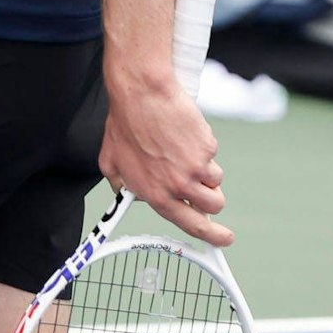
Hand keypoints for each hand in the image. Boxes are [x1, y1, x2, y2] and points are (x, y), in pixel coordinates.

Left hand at [100, 77, 232, 245]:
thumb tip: (127, 193)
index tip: (222, 239)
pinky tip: (183, 134)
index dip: (211, 236)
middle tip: (200, 184)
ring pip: (216, 182)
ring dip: (205, 171)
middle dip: (211, 200)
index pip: (190, 225)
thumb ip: (121, 184)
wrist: (142, 93)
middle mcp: (177, 186)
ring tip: (182, 150)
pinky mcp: (207, 149)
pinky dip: (203, 148)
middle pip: (213, 207)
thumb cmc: (125, 122)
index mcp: (154, 193)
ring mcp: (195, 168)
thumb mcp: (111, 160)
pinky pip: (213, 156)